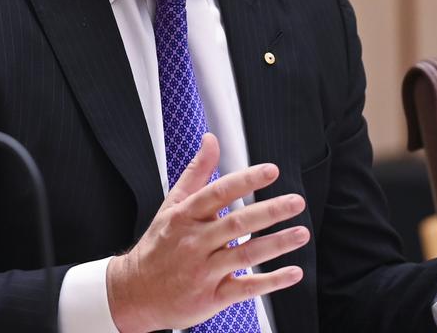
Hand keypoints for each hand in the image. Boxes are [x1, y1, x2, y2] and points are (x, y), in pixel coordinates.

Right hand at [106, 133, 308, 331]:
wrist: (135, 293)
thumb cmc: (158, 246)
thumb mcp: (171, 205)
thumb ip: (196, 172)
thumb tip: (211, 140)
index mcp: (186, 216)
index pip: (218, 193)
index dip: (246, 181)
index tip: (271, 171)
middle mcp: (195, 242)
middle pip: (237, 224)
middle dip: (270, 211)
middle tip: (296, 201)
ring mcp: (204, 270)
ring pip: (245, 255)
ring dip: (277, 244)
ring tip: (301, 233)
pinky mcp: (212, 296)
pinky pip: (246, 288)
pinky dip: (271, 281)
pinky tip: (293, 272)